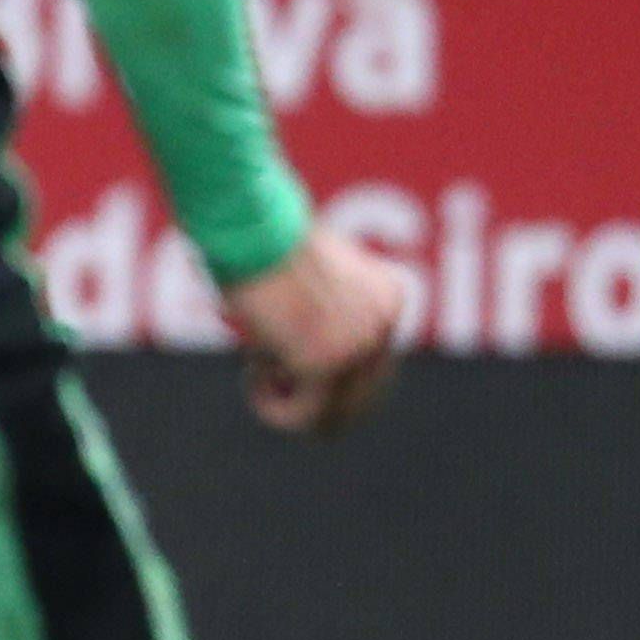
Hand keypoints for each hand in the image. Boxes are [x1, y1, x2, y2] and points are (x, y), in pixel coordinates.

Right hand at [224, 224, 405, 436]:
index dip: (330, 378)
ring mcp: (357, 347)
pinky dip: (271, 407)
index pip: (374, 363)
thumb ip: (321, 308)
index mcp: (388, 297)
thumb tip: (300, 356)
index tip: (284, 366)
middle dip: (314, 402)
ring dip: (290, 407)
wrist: (251, 226)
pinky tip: (251, 377)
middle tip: (273, 391)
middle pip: (363, 396)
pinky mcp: (323, 364)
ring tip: (256, 378)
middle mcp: (383, 324)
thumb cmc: (263, 238)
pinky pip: (301, 414)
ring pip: (334, 412)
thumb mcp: (307, 272)